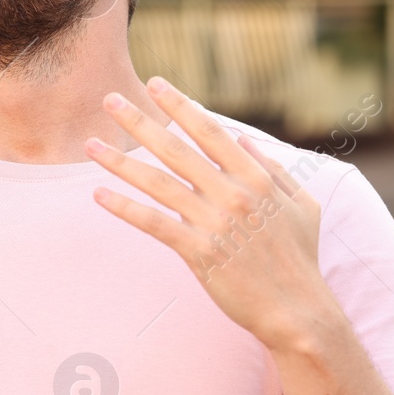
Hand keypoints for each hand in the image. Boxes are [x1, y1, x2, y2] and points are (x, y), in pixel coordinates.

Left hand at [85, 77, 337, 350]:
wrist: (297, 310)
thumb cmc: (300, 258)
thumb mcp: (302, 205)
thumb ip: (273, 170)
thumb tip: (243, 139)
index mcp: (256, 178)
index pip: (210, 131)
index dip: (180, 105)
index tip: (154, 84)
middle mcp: (232, 194)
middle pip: (175, 149)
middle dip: (139, 122)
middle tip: (109, 101)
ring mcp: (214, 223)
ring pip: (157, 183)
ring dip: (120, 162)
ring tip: (91, 145)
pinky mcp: (199, 252)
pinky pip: (154, 223)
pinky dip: (124, 208)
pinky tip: (99, 195)